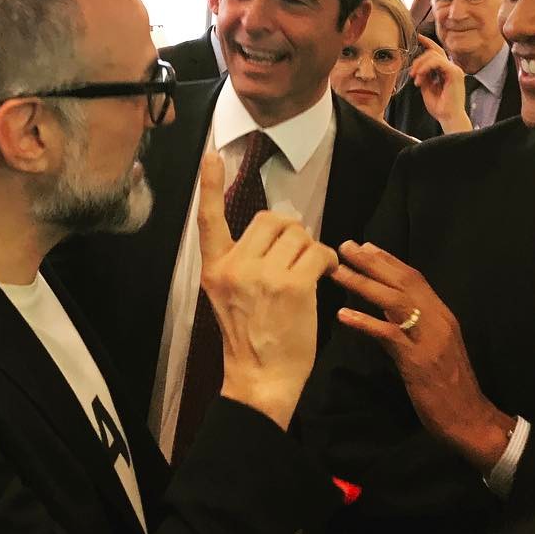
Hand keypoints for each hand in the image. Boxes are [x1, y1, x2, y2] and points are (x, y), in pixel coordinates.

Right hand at [197, 151, 338, 430]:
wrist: (259, 379)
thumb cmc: (248, 337)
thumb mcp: (227, 294)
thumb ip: (242, 259)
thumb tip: (279, 225)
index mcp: (214, 268)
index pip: (208, 218)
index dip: (210, 184)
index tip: (211, 154)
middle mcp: (235, 267)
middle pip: (270, 219)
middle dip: (289, 231)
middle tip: (294, 255)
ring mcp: (263, 276)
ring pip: (298, 233)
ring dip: (310, 247)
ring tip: (307, 272)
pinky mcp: (293, 287)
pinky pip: (318, 253)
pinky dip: (326, 261)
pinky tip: (322, 277)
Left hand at [334, 241, 513, 471]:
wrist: (470, 419)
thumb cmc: (449, 385)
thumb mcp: (433, 346)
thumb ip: (415, 324)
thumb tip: (388, 305)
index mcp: (441, 314)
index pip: (414, 278)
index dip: (388, 260)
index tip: (365, 246)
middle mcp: (437, 319)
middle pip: (402, 282)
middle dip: (372, 262)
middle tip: (345, 246)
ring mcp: (429, 339)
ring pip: (393, 301)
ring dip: (363, 283)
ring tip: (337, 272)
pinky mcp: (418, 361)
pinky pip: (389, 335)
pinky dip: (365, 322)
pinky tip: (343, 315)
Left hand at [407, 35, 471, 133]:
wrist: (449, 117)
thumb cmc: (440, 106)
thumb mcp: (427, 87)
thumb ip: (424, 75)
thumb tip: (417, 68)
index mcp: (446, 71)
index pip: (437, 52)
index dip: (428, 43)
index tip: (418, 37)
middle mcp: (452, 68)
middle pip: (434, 52)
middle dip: (419, 58)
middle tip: (411, 72)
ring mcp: (454, 69)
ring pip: (434, 55)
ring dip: (420, 65)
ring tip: (415, 77)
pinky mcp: (454, 73)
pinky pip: (438, 62)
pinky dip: (426, 68)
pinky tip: (420, 77)